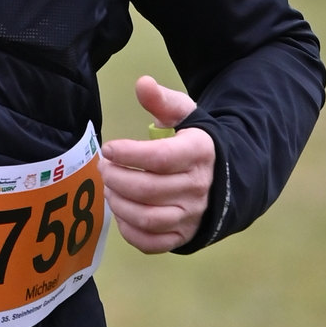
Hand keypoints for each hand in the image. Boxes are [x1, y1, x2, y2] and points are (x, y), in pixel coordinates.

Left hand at [100, 74, 215, 254]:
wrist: (222, 175)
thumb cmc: (192, 141)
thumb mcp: (184, 115)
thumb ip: (162, 100)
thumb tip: (142, 83)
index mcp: (198, 153)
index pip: (160, 158)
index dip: (129, 154)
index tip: (108, 148)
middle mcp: (197, 187)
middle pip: (148, 189)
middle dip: (117, 179)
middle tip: (103, 168)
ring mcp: (191, 215)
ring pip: (148, 218)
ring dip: (119, 204)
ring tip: (108, 189)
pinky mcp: (184, 235)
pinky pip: (153, 243)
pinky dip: (131, 232)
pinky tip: (121, 213)